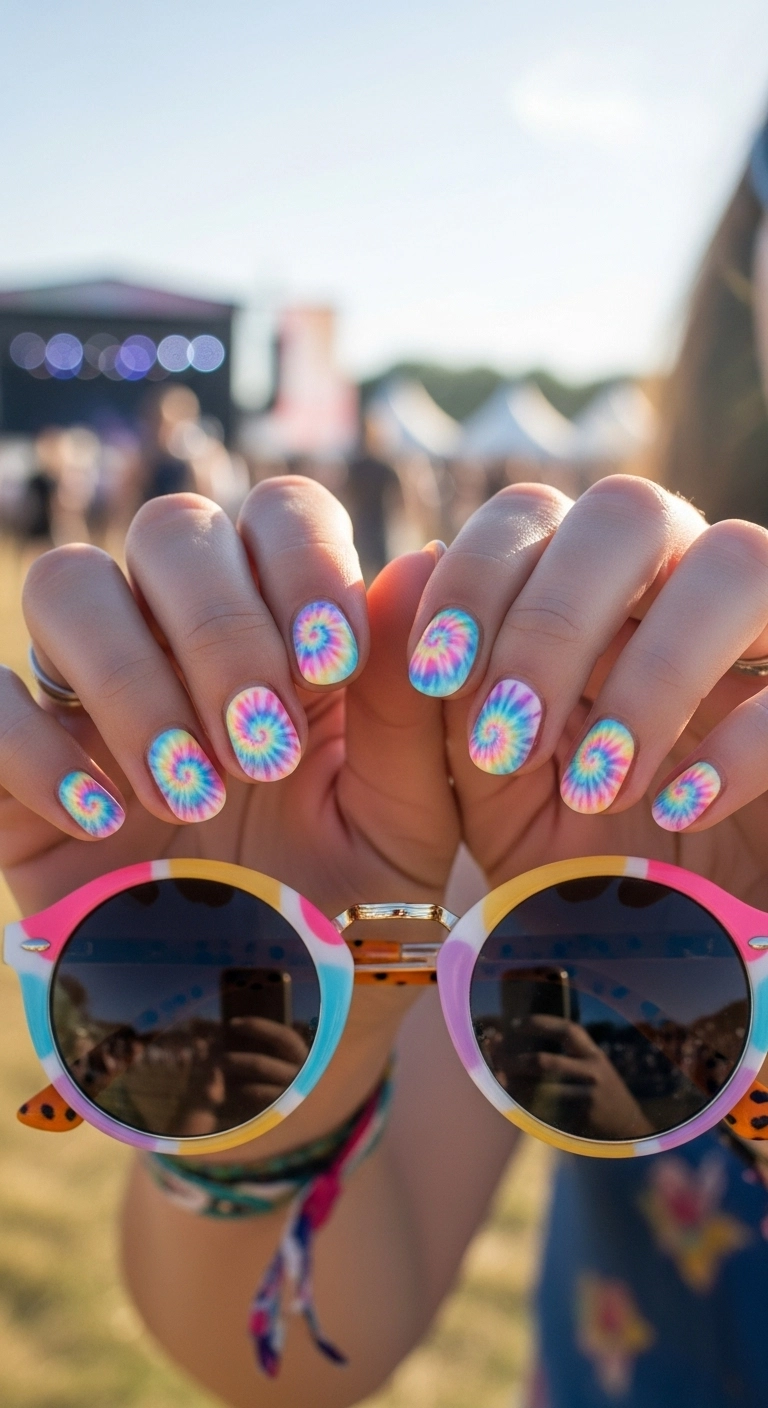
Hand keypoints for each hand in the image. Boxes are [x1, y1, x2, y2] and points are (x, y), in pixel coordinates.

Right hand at [0, 479, 459, 1150]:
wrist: (269, 1040)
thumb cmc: (351, 918)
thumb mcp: (403, 825)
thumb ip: (409, 704)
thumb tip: (424, 558)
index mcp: (293, 634)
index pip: (278, 514)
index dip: (299, 560)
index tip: (331, 659)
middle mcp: (189, 643)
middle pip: (171, 530)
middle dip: (220, 626)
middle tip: (265, 750)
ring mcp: (97, 700)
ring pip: (70, 584)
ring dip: (134, 677)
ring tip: (194, 790)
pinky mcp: (18, 773)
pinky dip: (36, 747)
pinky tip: (108, 822)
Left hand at [406, 474, 767, 905]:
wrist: (677, 953)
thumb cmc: (571, 860)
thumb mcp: (485, 794)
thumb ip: (429, 700)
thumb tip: (406, 564)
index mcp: (581, 593)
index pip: (530, 515)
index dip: (476, 575)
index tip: (439, 673)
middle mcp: (676, 588)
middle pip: (630, 510)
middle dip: (553, 618)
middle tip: (509, 736)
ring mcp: (762, 640)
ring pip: (736, 562)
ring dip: (650, 672)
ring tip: (596, 783)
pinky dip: (741, 742)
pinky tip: (678, 810)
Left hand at [482, 1013, 653, 1140]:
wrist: (629, 1129)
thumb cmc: (603, 1094)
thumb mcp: (596, 1068)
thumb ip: (570, 1055)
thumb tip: (524, 1044)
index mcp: (595, 1055)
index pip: (567, 1030)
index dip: (540, 1023)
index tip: (516, 1023)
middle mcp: (593, 1073)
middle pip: (544, 1062)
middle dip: (515, 1060)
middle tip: (498, 1059)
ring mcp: (587, 1097)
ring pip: (540, 1090)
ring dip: (515, 1085)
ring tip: (501, 1079)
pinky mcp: (581, 1119)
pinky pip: (546, 1111)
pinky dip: (527, 1105)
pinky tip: (515, 1100)